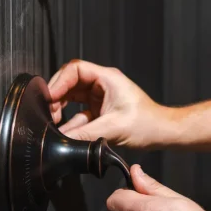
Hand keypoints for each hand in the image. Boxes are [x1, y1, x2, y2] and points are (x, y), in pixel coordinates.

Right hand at [48, 60, 174, 148]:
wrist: (162, 133)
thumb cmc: (147, 124)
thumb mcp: (113, 129)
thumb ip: (84, 134)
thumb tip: (62, 140)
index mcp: (107, 78)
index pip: (75, 69)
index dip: (59, 82)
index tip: (49, 97)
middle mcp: (102, 83)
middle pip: (70, 82)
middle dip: (57, 96)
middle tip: (48, 112)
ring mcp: (100, 96)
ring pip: (72, 97)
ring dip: (61, 109)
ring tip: (54, 122)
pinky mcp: (100, 110)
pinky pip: (78, 112)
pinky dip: (70, 121)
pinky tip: (66, 133)